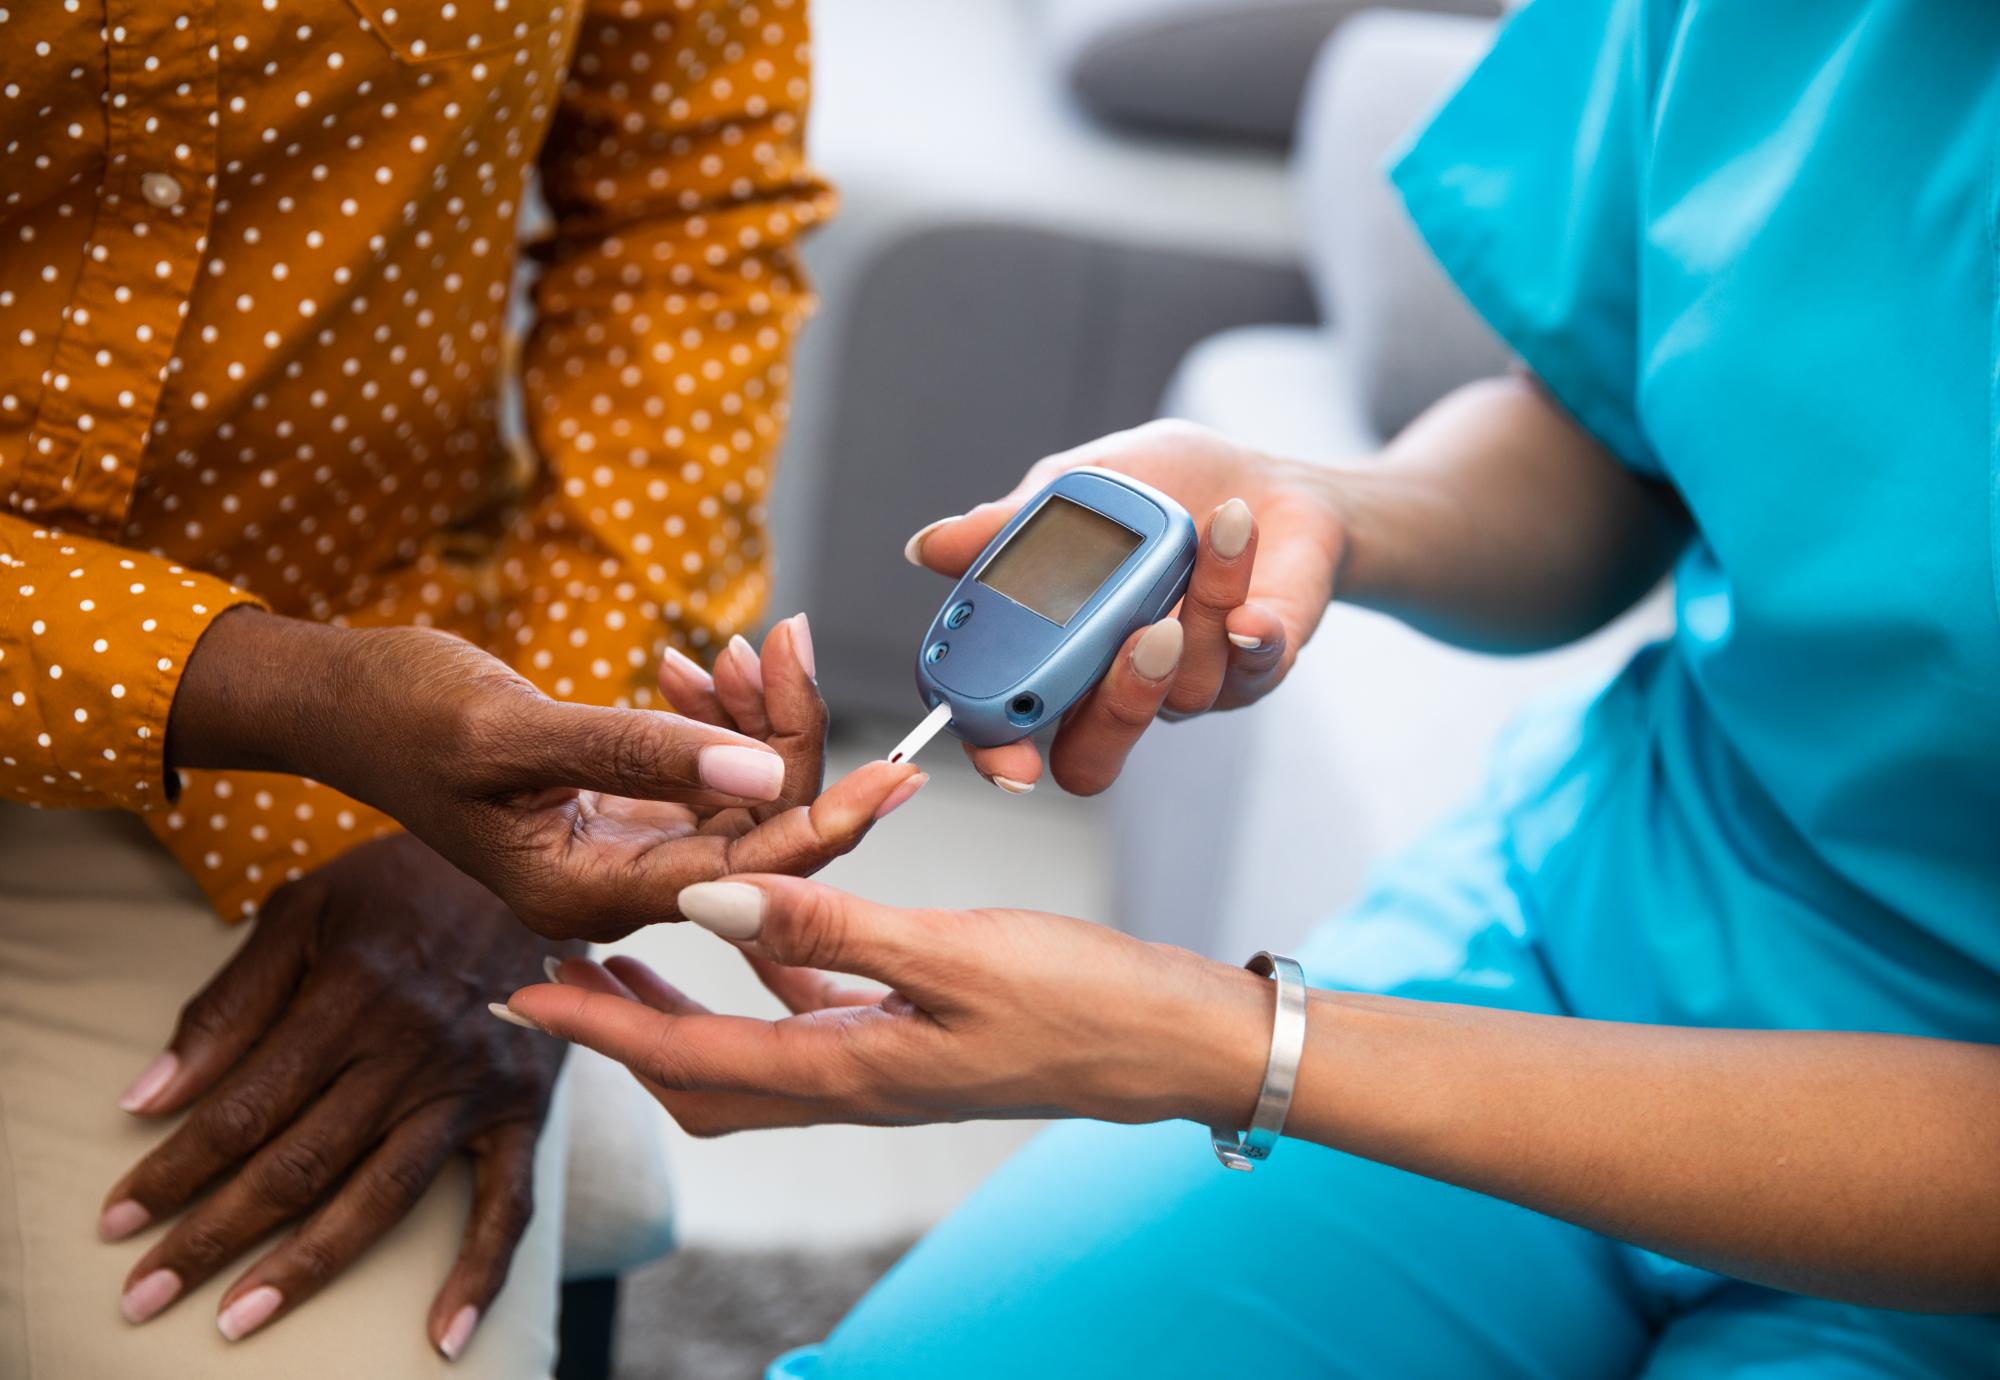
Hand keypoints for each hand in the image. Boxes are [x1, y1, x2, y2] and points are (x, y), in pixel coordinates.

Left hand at [101, 834, 567, 1355]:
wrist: (532, 858)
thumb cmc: (406, 881)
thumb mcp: (307, 911)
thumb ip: (230, 1003)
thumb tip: (149, 1097)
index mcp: (353, 994)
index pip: (244, 1108)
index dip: (175, 1170)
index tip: (120, 1220)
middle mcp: (413, 1048)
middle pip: (299, 1164)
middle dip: (213, 1234)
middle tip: (146, 1291)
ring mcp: (473, 1085)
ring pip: (382, 1195)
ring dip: (305, 1266)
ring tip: (238, 1318)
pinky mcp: (523, 1108)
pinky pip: (506, 1203)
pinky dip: (479, 1274)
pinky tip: (440, 1337)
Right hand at [170, 610, 923, 940]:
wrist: (340, 700)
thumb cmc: (403, 713)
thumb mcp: (515, 731)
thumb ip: (639, 754)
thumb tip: (763, 775)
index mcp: (590, 893)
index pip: (747, 872)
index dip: (830, 821)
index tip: (900, 774)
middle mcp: (617, 885)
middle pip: (758, 829)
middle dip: (788, 735)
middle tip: (792, 640)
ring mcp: (622, 848)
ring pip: (739, 792)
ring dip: (751, 713)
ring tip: (741, 642)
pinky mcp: (621, 807)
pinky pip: (705, 769)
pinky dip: (713, 713)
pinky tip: (696, 663)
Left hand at [503, 876, 1271, 1136]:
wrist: (1175, 1042)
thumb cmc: (1082, 1000)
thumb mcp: (952, 950)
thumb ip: (828, 922)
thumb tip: (707, 898)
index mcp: (848, 1072)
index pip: (687, 1056)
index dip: (598, 1024)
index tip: (527, 993)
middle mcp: (852, 1085)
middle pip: (698, 1080)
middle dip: (619, 1031)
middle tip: (557, 977)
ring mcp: (883, 1068)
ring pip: (745, 1054)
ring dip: (677, 1009)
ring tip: (628, 950)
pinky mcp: (914, 1041)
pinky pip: (807, 1022)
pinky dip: (760, 984)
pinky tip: (759, 931)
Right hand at [903, 420, 1346, 793]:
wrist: (1259, 478)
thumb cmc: (1160, 488)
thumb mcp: (1076, 489)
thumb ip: (1011, 525)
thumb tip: (928, 546)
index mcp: (1057, 657)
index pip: (1010, 728)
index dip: (996, 747)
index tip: (1004, 744)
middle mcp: (1116, 690)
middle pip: (1091, 757)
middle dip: (1115, 705)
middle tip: (1138, 638)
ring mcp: (1189, 686)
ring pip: (1184, 691)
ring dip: (1199, 605)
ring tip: (1214, 531)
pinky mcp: (1258, 666)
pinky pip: (1254, 666)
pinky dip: (1253, 630)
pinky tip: (1248, 600)